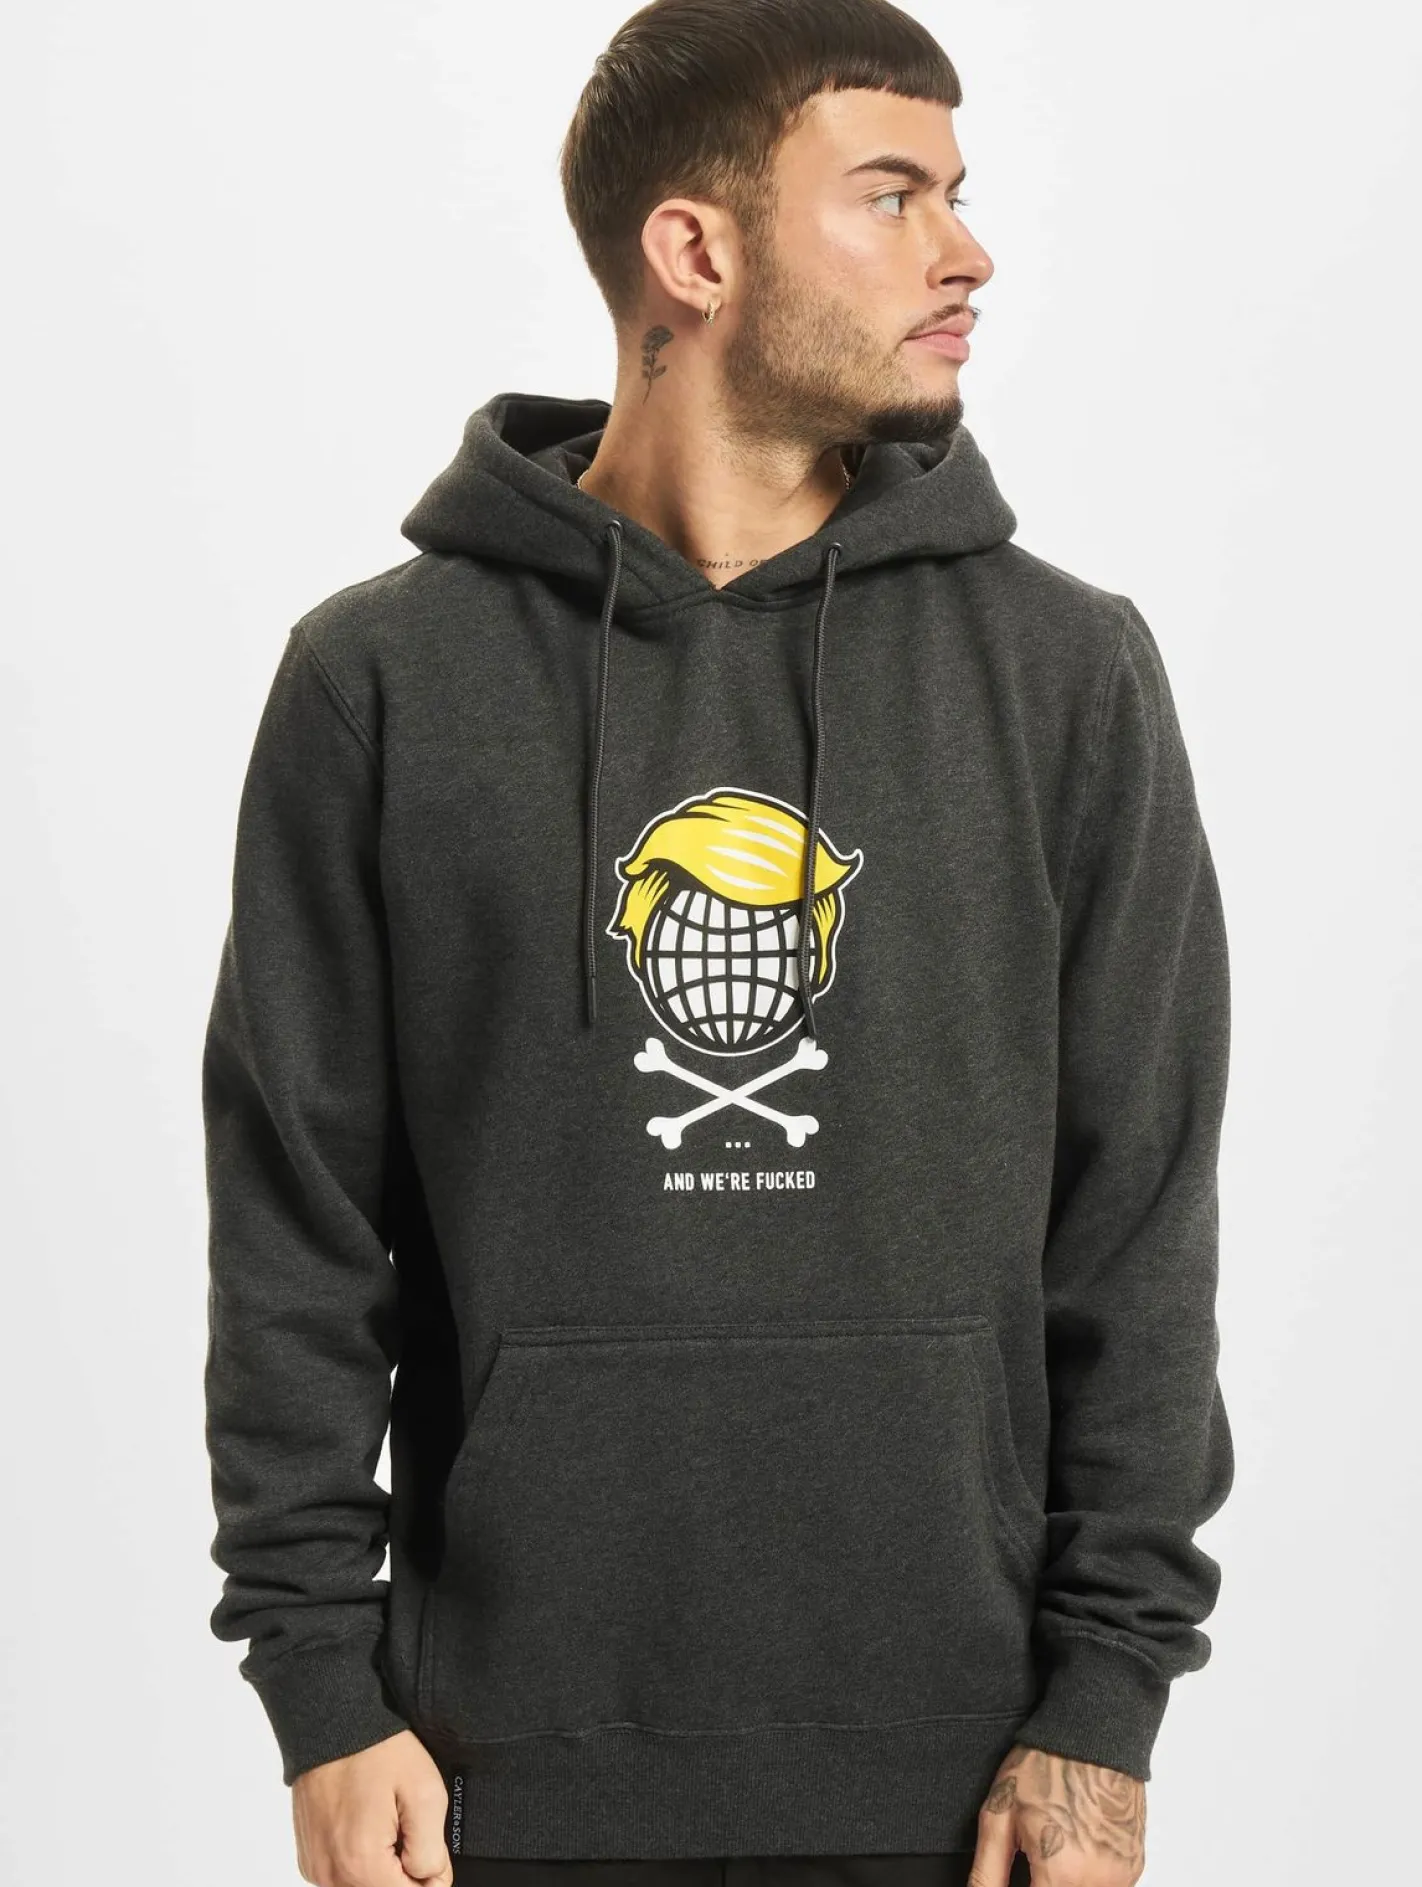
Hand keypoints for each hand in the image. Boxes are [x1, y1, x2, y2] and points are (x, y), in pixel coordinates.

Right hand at [292, 1730, 453, 1886]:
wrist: (331, 1724)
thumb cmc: (376, 1751)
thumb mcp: (425, 1792)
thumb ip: (433, 1850)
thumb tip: (433, 1880)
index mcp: (362, 1864)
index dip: (428, 1874)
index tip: (425, 1842)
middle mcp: (332, 1875)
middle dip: (403, 1870)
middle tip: (405, 1828)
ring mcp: (316, 1868)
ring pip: (364, 1885)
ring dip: (381, 1867)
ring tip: (385, 1823)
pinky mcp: (309, 1858)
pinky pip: (343, 1875)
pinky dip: (360, 1860)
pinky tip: (365, 1825)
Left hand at [970, 1743, 1145, 1884]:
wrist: (1092, 1732)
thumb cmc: (1044, 1766)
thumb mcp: (999, 1816)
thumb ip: (987, 1874)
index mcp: (1060, 1875)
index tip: (1024, 1878)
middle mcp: (1098, 1883)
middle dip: (1043, 1883)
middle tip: (1036, 1857)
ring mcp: (1121, 1876)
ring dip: (1066, 1881)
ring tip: (1057, 1844)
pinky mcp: (1135, 1866)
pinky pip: (1107, 1886)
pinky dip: (1088, 1876)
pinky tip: (1077, 1842)